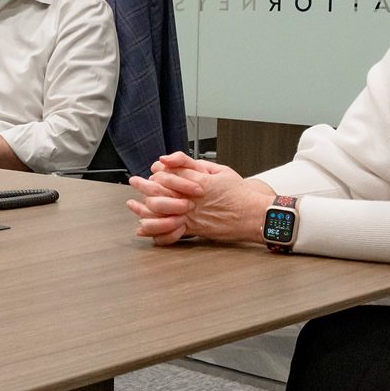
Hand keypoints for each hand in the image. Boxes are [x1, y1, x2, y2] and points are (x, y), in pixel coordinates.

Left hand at [125, 152, 273, 246]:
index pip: (170, 174)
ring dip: (145, 208)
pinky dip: (157, 229)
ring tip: (134, 205)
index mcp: (199, 182)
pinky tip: (145, 226)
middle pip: (161, 191)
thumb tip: (173, 159)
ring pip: (162, 212)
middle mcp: (193, 199)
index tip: (152, 169)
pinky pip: (172, 231)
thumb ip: (196, 165)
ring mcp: (193, 216)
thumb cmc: (240, 193)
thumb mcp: (220, 171)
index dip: (158, 171)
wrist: (255, 215)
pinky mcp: (196, 229)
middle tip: (135, 182)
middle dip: (145, 186)